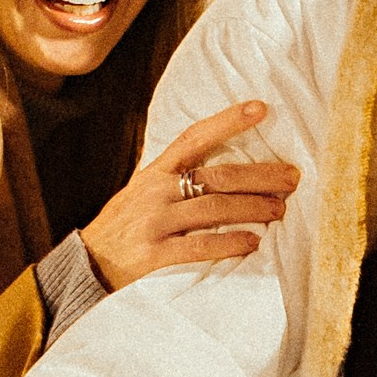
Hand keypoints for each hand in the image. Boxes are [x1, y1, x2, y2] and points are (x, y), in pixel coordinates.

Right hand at [80, 101, 297, 290]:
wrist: (84, 267)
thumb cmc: (122, 229)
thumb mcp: (141, 194)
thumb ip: (174, 180)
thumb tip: (223, 170)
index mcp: (154, 173)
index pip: (194, 137)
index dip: (228, 121)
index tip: (262, 109)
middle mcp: (154, 192)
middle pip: (216, 176)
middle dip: (259, 176)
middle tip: (291, 179)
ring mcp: (153, 223)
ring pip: (213, 209)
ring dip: (252, 209)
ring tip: (280, 210)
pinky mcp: (153, 256)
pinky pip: (199, 246)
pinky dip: (230, 243)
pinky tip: (253, 243)